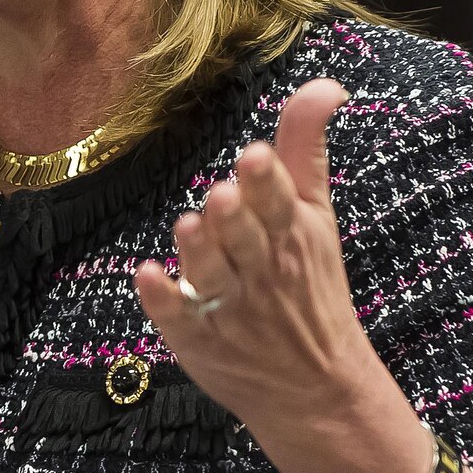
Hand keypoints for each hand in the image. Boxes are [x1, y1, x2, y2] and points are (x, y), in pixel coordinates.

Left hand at [132, 78, 388, 427]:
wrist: (318, 388)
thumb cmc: (311, 286)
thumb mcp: (316, 216)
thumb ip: (306, 149)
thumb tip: (326, 84)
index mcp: (293, 236)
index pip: (278, 202)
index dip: (263, 182)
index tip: (253, 156)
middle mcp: (262, 270)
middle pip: (242, 235)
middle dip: (232, 216)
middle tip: (220, 196)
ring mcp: (228, 306)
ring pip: (209, 272)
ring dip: (197, 250)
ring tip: (188, 226)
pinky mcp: (196, 337)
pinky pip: (175, 314)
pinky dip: (162, 297)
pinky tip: (146, 275)